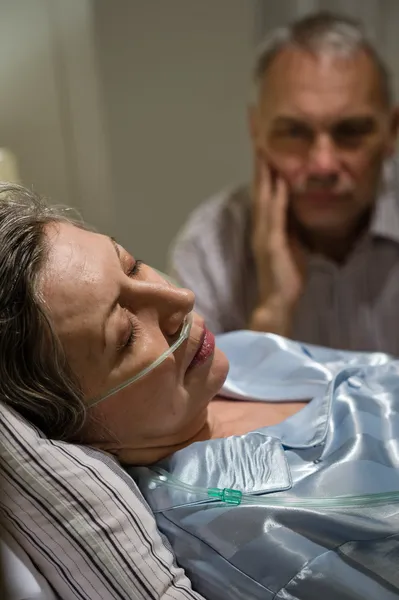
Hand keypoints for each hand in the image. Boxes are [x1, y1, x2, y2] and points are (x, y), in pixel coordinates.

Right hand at [249, 156, 305, 334]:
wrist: (277, 301)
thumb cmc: (285, 275)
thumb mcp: (291, 244)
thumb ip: (290, 225)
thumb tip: (296, 207)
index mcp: (265, 226)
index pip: (264, 193)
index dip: (263, 171)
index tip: (264, 148)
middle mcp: (260, 226)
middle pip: (260, 188)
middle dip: (259, 163)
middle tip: (258, 138)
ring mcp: (264, 234)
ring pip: (264, 197)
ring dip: (264, 173)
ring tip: (264, 150)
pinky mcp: (272, 243)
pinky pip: (276, 215)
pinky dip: (278, 196)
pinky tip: (281, 180)